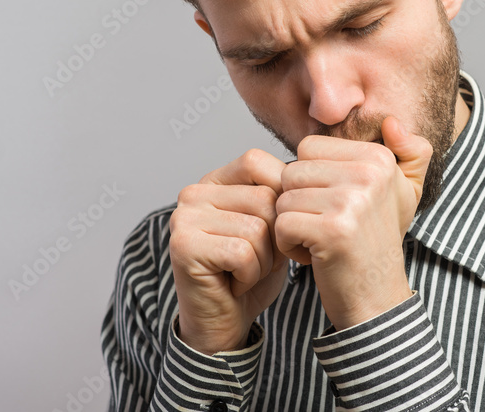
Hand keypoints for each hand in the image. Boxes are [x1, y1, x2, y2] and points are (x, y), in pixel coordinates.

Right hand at [169, 148, 288, 353]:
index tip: (274, 232)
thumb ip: (279, 197)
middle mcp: (193, 193)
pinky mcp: (184, 247)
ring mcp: (184, 218)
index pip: (257, 162)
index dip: (280, 198)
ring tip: (244, 271)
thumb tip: (301, 175)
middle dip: (275, 238)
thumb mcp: (272, 227)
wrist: (224, 323)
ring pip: (257, 227)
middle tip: (256, 260)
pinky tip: (234, 283)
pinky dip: (249, 275)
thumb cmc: (249, 273)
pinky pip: (242, 252)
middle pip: (264, 198)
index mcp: (214, 181)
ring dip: (263, 260)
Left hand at [275, 115, 432, 330]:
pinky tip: (315, 256)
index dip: (311, 180)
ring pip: (284, 198)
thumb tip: (392, 121)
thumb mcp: (405, 192)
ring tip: (322, 241)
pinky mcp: (333, 230)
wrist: (377, 298)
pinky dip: (289, 246)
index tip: (336, 206)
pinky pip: (282, 224)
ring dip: (293, 225)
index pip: (308, 148)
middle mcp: (369, 175)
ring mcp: (352, 201)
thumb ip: (409, 152)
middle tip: (326, 227)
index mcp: (379, 158)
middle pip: (292, 171)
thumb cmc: (378, 242)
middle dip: (298, 203)